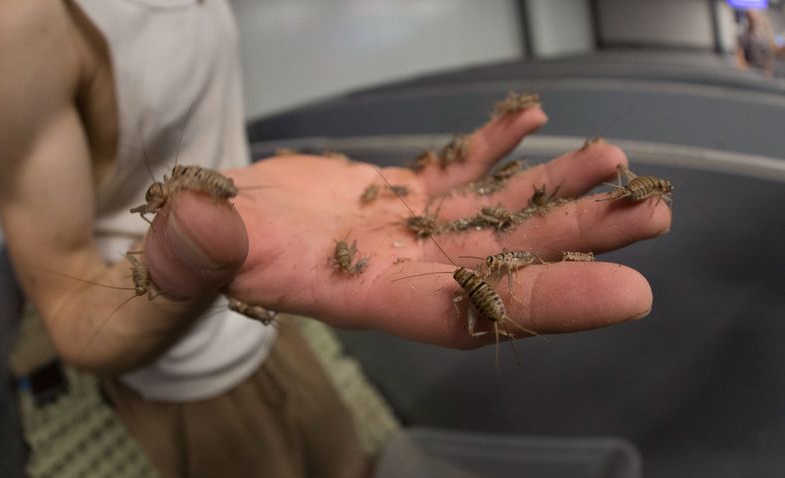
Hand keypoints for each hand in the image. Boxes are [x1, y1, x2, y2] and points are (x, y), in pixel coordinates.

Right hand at [146, 107, 670, 348]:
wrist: (216, 228)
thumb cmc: (206, 251)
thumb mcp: (197, 255)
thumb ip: (203, 250)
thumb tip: (202, 227)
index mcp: (369, 296)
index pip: (469, 311)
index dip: (547, 302)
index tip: (625, 292)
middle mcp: (404, 269)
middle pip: (506, 261)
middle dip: (579, 240)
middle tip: (649, 214)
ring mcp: (408, 232)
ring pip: (495, 214)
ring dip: (555, 191)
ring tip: (610, 161)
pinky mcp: (400, 197)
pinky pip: (458, 173)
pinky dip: (494, 149)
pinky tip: (530, 120)